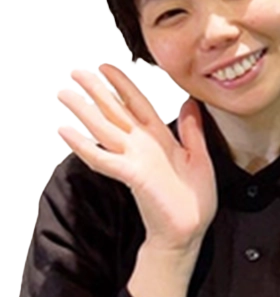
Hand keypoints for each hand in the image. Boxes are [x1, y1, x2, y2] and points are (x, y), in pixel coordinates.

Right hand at [55, 63, 217, 253]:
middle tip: (74, 70)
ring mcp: (133, 159)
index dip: (120, 84)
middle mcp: (141, 144)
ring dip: (82, 110)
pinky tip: (65, 131)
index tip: (106, 66)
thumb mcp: (199, 156)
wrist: (190, 230)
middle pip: (113, 110)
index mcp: (158, 137)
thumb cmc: (194, 198)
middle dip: (94, 89)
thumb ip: (192, 130)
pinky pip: (102, 158)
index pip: (135, 103)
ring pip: (102, 128)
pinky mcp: (130, 176)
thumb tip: (190, 102)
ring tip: (63, 92)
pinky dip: (82, 145)